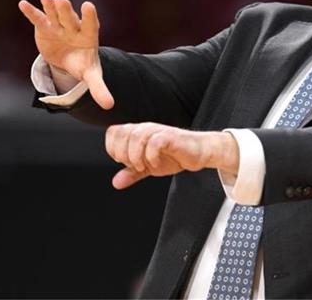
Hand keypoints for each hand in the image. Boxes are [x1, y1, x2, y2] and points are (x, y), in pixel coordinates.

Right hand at [18, 0, 113, 109]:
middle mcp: (74, 28)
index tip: (88, 6)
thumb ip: (99, 88)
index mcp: (88, 37)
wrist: (69, 59)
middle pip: (70, 18)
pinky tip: (23, 4)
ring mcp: (59, 26)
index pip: (91, 25)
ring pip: (55, 15)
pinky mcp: (45, 28)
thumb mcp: (91, 76)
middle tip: (61, 0)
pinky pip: (38, 19)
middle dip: (65, 11)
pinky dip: (31, 12)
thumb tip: (110, 106)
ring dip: (50, 6)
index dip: (89, 16)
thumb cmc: (82, 64)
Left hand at [105, 122, 240, 188]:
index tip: (123, 162)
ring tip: (144, 166)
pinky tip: (156, 164)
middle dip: (123, 154)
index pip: (113, 132)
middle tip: (135, 165)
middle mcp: (146, 128)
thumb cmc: (174, 156)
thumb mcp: (148, 167)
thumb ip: (132, 173)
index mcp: (138, 132)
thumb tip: (116, 183)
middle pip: (122, 133)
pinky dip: (151, 156)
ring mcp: (159, 131)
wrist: (199, 153)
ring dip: (136, 156)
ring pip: (136, 136)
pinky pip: (155, 142)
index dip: (112, 148)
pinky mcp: (171, 137)